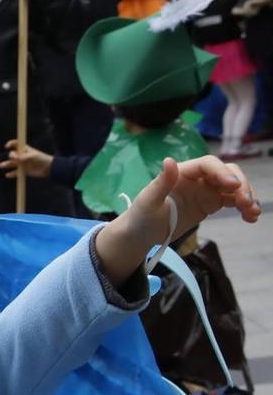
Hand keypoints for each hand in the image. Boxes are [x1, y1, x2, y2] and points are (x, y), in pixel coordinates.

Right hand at [0, 138, 52, 178]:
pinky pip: (16, 173)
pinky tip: (8, 175)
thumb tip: (15, 158)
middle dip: (10, 156)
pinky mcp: (24, 171)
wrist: (48, 168)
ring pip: (12, 164)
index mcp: (25, 150)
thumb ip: (23, 157)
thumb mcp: (33, 156)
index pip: (16, 144)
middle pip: (13, 155)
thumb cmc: (42, 159)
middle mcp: (22, 156)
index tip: (7, 146)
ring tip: (1, 165)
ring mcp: (22, 164)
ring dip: (7, 164)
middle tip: (12, 158)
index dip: (11, 144)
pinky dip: (11, 174)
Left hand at [95, 156, 260, 281]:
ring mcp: (206, 190)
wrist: (141, 234)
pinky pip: (233, 202)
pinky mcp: (211, 204)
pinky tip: (251, 218)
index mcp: (182, 172)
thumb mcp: (147, 202)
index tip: (233, 186)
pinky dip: (244, 208)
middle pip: (226, 173)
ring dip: (247, 196)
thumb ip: (161, 183)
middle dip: (240, 185)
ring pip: (234, 187)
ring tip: (253, 212)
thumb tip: (170, 160)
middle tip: (247, 202)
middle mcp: (197, 178)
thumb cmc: (140, 216)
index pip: (208, 165)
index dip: (222, 172)